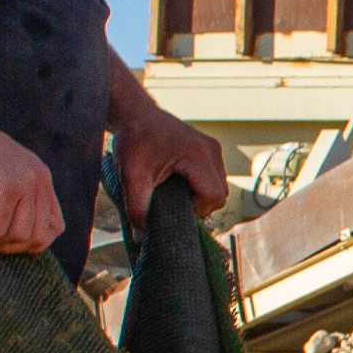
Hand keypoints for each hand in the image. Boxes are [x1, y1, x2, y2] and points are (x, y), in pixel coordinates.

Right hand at [0, 112, 63, 255]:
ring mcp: (24, 183)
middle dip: (11, 245)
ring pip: (18, 235)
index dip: (34, 241)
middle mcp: (38, 179)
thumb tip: (21, 242)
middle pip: (39, 237)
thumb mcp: (0, 173)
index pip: (55, 226)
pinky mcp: (6, 188)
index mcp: (40, 176)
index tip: (8, 240)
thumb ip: (17, 198)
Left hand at [109, 90, 226, 228]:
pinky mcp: (208, 148)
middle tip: (174, 202)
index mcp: (197, 155)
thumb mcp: (131, 176)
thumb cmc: (133, 140)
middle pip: (220, 194)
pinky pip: (214, 176)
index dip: (197, 209)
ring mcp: (212, 147)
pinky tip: (180, 182)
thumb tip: (141, 238)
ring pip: (219, 186)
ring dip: (201, 196)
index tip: (175, 205)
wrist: (135, 113)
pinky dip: (201, 185)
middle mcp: (210, 150)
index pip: (214, 196)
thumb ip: (137, 208)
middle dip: (200, 205)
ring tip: (175, 192)